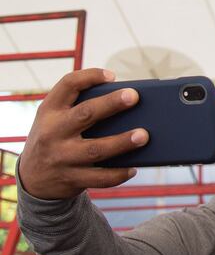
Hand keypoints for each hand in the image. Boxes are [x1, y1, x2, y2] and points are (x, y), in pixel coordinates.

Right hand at [17, 68, 149, 199]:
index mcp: (50, 110)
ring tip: (144, 135)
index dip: (89, 76)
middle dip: (111, 104)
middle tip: (134, 96)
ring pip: (95, 149)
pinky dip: (118, 174)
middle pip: (85, 114)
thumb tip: (126, 102)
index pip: (67, 85)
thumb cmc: (55, 138)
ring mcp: (61, 157)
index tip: (112, 75)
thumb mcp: (56, 119)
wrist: (31, 178)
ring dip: (122, 142)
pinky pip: (99, 178)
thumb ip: (80, 107)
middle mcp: (53, 132)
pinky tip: (133, 168)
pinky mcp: (70, 179)